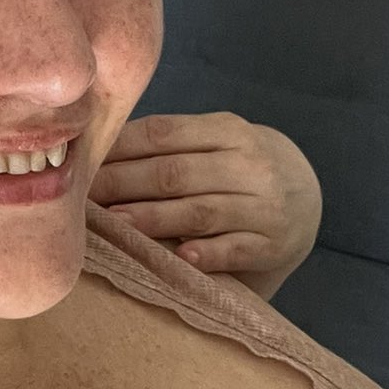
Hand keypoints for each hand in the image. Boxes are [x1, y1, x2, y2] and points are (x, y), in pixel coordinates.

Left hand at [88, 112, 321, 298]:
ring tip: (115, 225)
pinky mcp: (273, 243)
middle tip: (81, 200)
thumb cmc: (240, 174)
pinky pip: (237, 248)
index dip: (118, 150)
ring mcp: (264, 204)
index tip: (79, 166)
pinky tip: (182, 258)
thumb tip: (95, 156)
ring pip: (200, 210)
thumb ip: (170, 148)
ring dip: (153, 218)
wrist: (309, 201)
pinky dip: (209, 253)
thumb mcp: (216, 147)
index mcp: (227, 130)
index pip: (163, 134)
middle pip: (174, 172)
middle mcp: (249, 162)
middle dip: (123, 185)